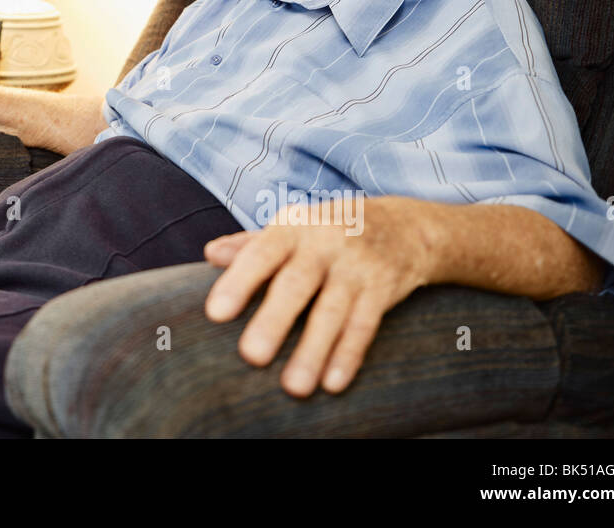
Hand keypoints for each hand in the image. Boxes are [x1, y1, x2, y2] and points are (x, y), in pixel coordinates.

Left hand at [202, 195, 432, 397]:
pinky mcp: (382, 290)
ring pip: (331, 312)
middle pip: (296, 284)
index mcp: (294, 226)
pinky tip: (332, 383)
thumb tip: (210, 254)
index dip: (239, 282)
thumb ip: (251, 244)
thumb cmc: (328, 231)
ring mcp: (356, 268)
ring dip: (312, 351)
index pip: (261, 253)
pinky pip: (364, 326)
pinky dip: (348, 355)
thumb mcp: (292, 227)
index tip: (215, 314)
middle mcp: (325, 243)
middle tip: (251, 355)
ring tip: (293, 387)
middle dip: (274, 320)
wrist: (403, 226)